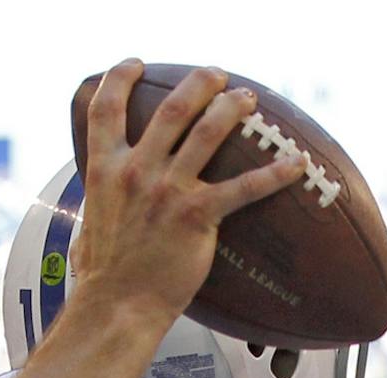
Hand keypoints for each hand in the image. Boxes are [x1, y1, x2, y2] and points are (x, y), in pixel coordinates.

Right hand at [70, 60, 308, 331]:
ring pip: (206, 134)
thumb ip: (103, 198)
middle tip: (216, 74)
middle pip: (171, 110)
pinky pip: (245, 188)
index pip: (105, 108)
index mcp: (104, 169)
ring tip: (248, 99)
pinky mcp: (197, 216)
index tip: (135, 64)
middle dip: (197, 85)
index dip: (119, 78)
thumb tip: (105, 200)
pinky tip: (297, 164)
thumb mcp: (90, 221)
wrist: (117, 305)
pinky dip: (274, 173)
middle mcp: (135, 170)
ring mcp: (167, 190)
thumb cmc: (105, 274)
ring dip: (230, 109)